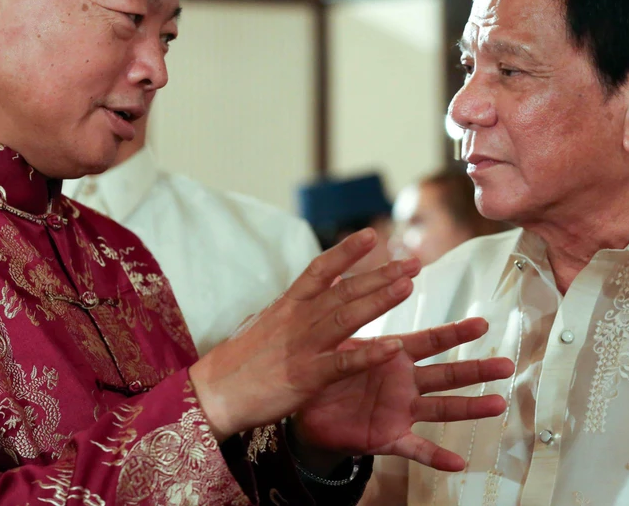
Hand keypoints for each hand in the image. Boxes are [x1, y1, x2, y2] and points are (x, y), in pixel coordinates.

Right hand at [190, 229, 420, 439]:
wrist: (214, 393)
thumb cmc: (240, 360)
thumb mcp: (267, 322)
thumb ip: (296, 305)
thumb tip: (320, 286)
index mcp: (289, 304)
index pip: (321, 268)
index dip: (347, 250)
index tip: (372, 235)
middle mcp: (299, 319)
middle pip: (345, 290)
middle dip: (381, 274)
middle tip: (413, 262)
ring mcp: (304, 346)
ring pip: (348, 317)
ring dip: (380, 300)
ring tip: (407, 286)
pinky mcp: (308, 376)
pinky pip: (344, 363)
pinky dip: (370, 354)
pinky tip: (394, 347)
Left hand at [292, 318, 513, 471]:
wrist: (306, 410)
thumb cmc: (325, 370)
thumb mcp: (338, 342)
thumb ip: (348, 316)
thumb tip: (339, 274)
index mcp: (394, 355)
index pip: (430, 340)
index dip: (455, 332)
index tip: (481, 324)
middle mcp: (404, 382)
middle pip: (446, 374)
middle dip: (476, 369)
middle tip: (506, 365)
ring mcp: (400, 411)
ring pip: (441, 409)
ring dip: (469, 408)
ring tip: (498, 406)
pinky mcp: (388, 438)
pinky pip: (415, 449)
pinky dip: (436, 457)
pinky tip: (457, 463)